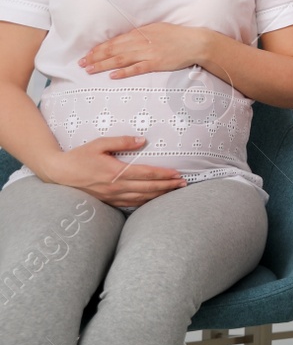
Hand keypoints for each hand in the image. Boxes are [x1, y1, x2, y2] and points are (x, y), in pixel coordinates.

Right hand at [39, 136, 187, 207]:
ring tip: (173, 192)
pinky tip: (153, 200)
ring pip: (141, 198)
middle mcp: (116, 186)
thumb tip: (142, 140)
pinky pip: (130, 204)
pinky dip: (144, 203)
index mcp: (115, 172)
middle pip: (148, 188)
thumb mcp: (100, 144)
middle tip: (183, 184)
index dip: (164, 175)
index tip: (178, 173)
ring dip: (159, 195)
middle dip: (167, 186)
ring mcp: (111, 196)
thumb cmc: (79, 156)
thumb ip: (122, 141)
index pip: (146, 174)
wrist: (58, 173)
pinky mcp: (107, 201)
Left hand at [80, 23, 212, 78]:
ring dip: (103, 64)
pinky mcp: (156, 63)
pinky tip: (112, 76)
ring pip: (120, 59)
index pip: (114, 41)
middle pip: (113, 50)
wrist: (196, 42)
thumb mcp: (157, 29)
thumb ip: (141, 34)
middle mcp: (141, 42)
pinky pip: (137, 68)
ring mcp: (148, 53)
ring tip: (90, 70)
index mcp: (140, 33)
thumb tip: (126, 39)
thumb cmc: (177, 35)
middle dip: (95, 57)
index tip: (87, 54)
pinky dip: (124, 72)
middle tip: (81, 64)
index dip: (99, 48)